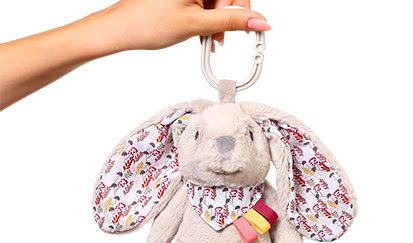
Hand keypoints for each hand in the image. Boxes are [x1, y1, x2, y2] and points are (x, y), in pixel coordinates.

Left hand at [101, 0, 270, 51]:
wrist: (122, 28)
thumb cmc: (149, 22)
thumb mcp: (197, 24)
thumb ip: (231, 21)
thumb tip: (260, 21)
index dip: (243, 8)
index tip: (247, 27)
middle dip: (227, 16)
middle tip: (218, 37)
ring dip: (216, 20)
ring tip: (207, 38)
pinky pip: (203, 0)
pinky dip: (206, 16)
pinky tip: (201, 31)